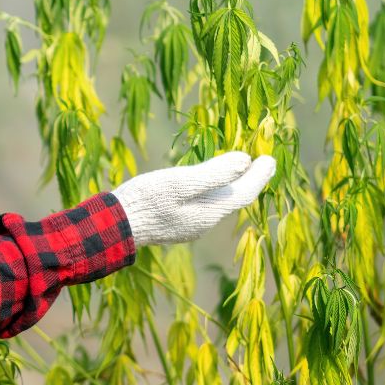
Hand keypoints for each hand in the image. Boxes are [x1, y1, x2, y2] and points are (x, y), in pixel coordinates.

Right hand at [112, 151, 275, 246]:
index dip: (260, 176)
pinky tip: (203, 187)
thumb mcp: (180, 182)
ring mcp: (189, 226)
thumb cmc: (146, 200)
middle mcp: (204, 223)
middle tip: (259, 164)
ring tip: (235, 172)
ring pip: (217, 204)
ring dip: (228, 187)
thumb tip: (245, 160)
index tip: (270, 158)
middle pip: (232, 199)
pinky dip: (211, 193)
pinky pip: (202, 207)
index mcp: (210, 212)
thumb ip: (214, 173)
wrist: (114, 226)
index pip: (244, 193)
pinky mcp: (174, 225)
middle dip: (247, 181)